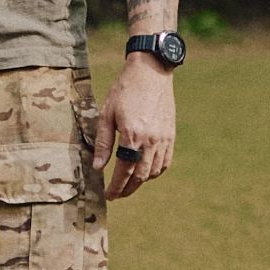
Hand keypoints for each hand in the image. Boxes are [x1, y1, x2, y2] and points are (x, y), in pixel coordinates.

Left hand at [98, 55, 178, 196]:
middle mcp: (152, 140)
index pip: (124, 170)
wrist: (151, 74)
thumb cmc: (124, 92)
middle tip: (117, 195)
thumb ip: (103, 143)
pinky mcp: (171, 135)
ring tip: (128, 184)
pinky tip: (145, 172)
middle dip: (128, 189)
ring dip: (141, 182)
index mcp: (133, 135)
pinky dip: (155, 171)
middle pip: (141, 175)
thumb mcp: (106, 115)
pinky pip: (165, 161)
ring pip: (154, 171)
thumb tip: (98, 167)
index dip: (116, 186)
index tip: (108, 195)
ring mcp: (164, 138)